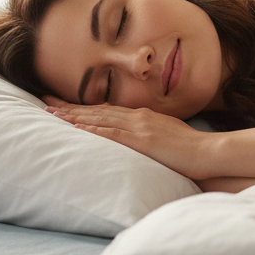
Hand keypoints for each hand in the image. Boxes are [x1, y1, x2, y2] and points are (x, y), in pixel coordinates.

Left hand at [43, 100, 220, 179]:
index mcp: (143, 116)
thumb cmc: (191, 149)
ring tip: (52, 114)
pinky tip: (77, 128)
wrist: (208, 152)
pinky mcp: (143, 140)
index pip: (107, 110)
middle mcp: (138, 117)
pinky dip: (92, 129)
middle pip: (97, 110)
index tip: (62, 104)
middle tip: (45, 102)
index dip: (82, 107)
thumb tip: (137, 141)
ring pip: (100, 118)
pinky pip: (112, 133)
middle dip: (70, 107)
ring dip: (74, 116)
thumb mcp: (167, 136)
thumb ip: (149, 135)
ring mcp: (140, 127)